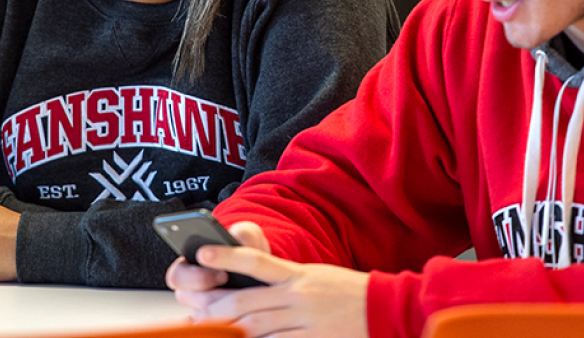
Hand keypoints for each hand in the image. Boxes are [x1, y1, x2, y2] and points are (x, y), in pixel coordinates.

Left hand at [167, 222, 368, 337]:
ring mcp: (305, 321)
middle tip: (197, 313)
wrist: (385, 308)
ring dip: (232, 332)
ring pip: (257, 328)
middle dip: (217, 310)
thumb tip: (247, 293)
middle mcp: (298, 296)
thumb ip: (282, 283)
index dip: (227, 257)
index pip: (256, 260)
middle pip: (247, 302)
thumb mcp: (314, 277)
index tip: (203, 253)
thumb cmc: (346, 292)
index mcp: (297, 274)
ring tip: (213, 331)